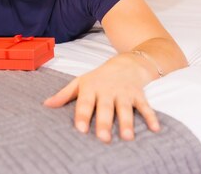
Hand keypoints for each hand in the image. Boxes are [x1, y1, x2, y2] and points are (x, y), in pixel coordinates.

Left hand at [43, 52, 158, 142]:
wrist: (125, 62)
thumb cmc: (98, 77)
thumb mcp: (80, 82)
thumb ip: (64, 95)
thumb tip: (45, 105)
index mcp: (91, 88)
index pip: (85, 103)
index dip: (83, 116)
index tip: (81, 129)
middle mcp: (107, 90)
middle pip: (106, 108)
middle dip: (105, 123)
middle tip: (104, 138)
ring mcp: (124, 92)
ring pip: (125, 108)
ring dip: (127, 122)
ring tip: (127, 137)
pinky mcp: (138, 94)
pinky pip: (145, 106)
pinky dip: (151, 117)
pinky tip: (155, 129)